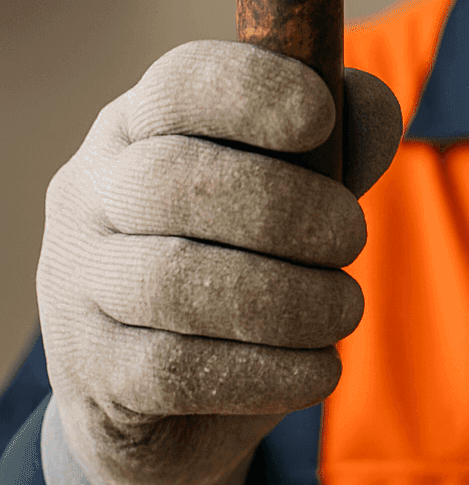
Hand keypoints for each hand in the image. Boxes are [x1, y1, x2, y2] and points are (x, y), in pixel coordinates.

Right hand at [37, 41, 401, 484]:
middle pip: (175, 178)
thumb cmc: (248, 258)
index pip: (179, 82)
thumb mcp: (296, 187)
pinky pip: (177, 368)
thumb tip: (373, 107)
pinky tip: (320, 366)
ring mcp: (78, 283)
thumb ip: (342, 143)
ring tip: (343, 308)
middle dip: (290, 209)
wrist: (164, 401)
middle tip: (352, 239)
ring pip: (175, 278)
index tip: (321, 116)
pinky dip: (269, 369)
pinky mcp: (93, 372)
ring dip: (289, 297)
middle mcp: (92, 193)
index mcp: (142, 126)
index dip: (253, 90)